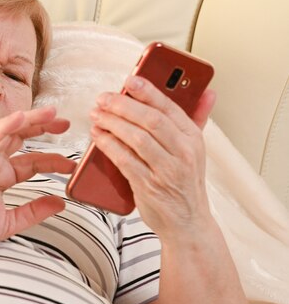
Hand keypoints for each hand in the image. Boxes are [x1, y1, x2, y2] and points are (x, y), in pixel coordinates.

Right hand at [0, 106, 75, 253]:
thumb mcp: (9, 222)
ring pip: (9, 133)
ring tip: (51, 113)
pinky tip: (21, 117)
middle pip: (22, 139)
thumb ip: (33, 212)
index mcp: (1, 177)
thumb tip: (60, 204)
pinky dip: (4, 127)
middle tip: (65, 123)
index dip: (52, 160)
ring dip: (29, 120)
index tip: (71, 165)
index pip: (32, 162)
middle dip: (43, 129)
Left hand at [88, 76, 216, 239]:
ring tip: (96, 115)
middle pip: (150, 120)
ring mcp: (166, 171)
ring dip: (112, 123)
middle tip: (103, 99)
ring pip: (136, 139)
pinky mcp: (149, 187)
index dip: (147, 91)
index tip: (129, 80)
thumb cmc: (184, 182)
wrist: (187, 222)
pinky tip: (98, 136)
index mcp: (193, 139)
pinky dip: (108, 145)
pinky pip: (124, 160)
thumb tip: (207, 93)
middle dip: (123, 106)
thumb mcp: (195, 150)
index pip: (169, 107)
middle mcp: (183, 153)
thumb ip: (197, 119)